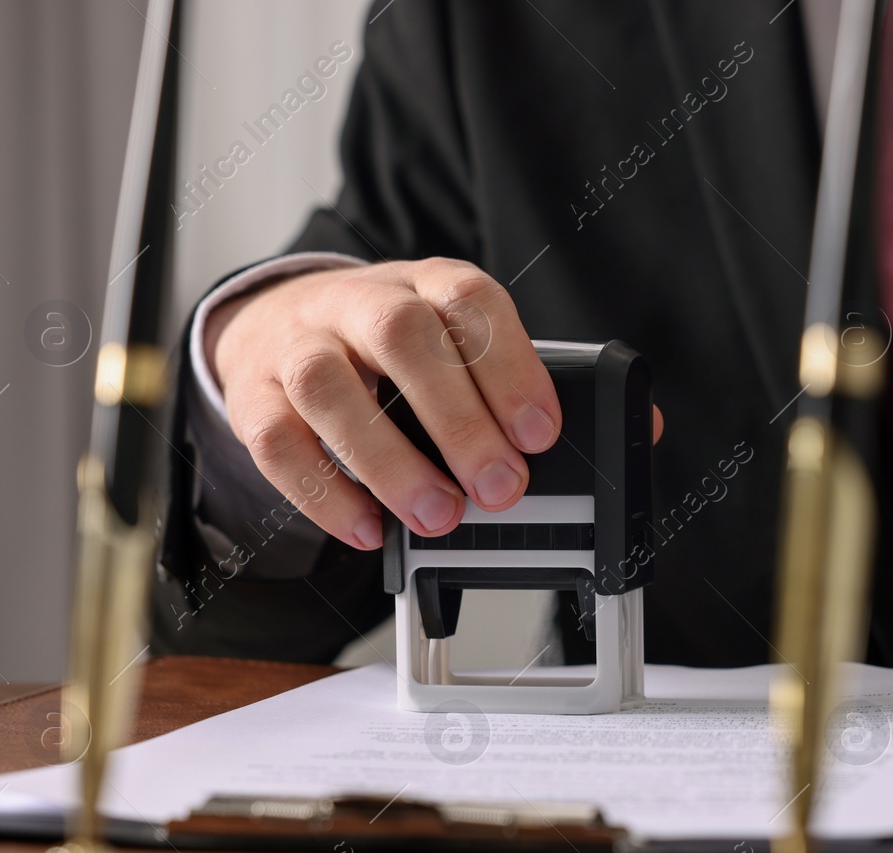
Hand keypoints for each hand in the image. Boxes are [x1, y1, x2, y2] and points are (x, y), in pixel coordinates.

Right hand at [208, 258, 661, 550]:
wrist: (281, 322)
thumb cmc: (394, 351)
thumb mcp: (465, 346)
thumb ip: (537, 386)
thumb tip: (638, 428)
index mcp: (426, 285)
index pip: (470, 302)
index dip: (510, 365)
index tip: (542, 432)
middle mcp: (359, 303)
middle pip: (401, 338)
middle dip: (457, 418)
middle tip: (500, 487)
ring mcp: (299, 346)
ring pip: (329, 387)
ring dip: (388, 459)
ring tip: (439, 515)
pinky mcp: (254, 397)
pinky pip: (277, 442)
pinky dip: (324, 493)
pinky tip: (369, 528)